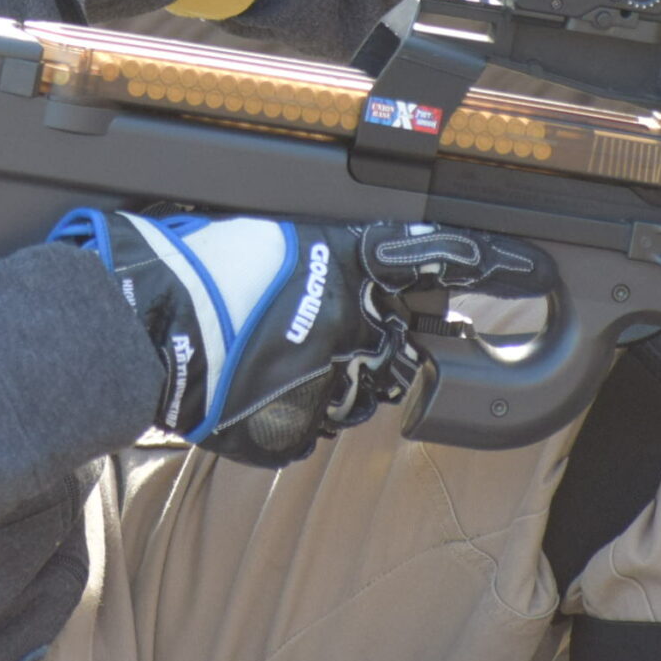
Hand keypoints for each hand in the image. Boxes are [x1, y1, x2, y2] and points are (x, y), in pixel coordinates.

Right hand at [51, 209, 553, 467]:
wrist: (129, 324)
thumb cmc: (181, 259)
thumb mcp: (259, 227)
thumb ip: (315, 246)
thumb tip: (335, 249)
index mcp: (342, 264)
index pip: (435, 259)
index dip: (489, 262)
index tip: (531, 267)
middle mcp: (347, 326)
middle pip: (400, 339)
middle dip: (383, 334)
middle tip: (346, 327)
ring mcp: (322, 387)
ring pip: (360, 390)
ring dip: (335, 376)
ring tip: (280, 358)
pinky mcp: (289, 433)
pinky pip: (311, 427)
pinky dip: (292, 411)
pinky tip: (255, 388)